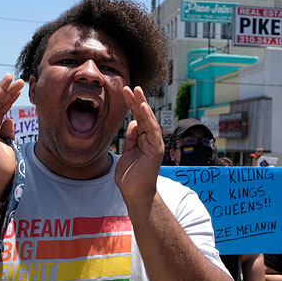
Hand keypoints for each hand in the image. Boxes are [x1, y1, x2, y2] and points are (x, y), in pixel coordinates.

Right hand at [0, 74, 24, 189]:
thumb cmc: (2, 167)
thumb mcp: (9, 145)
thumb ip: (8, 132)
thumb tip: (10, 120)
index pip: (1, 109)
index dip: (10, 98)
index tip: (20, 88)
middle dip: (8, 91)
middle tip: (20, 80)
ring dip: (1, 90)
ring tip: (11, 78)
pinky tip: (0, 89)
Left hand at [115, 86, 163, 202]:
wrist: (135, 194)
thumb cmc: (130, 176)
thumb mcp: (127, 152)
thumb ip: (131, 138)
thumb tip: (133, 123)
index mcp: (143, 139)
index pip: (138, 118)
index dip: (132, 105)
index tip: (125, 92)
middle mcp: (151, 139)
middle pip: (144, 116)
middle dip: (137, 101)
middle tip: (131, 86)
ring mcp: (154, 144)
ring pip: (149, 120)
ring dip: (142, 105)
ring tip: (137, 92)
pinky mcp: (156, 149)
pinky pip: (152, 131)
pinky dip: (148, 119)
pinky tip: (143, 108)